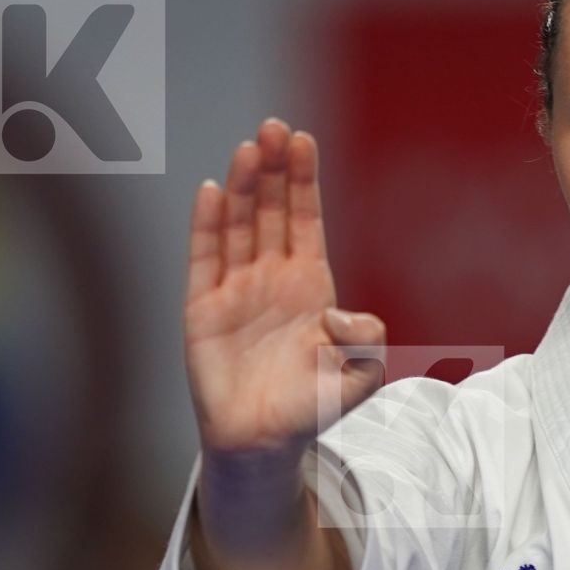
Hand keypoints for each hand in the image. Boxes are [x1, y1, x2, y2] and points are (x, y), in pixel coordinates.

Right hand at [184, 118, 386, 462]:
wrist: (265, 443)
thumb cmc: (313, 408)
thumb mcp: (362, 375)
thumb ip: (367, 342)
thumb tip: (338, 314)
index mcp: (310, 285)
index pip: (305, 219)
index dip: (303, 181)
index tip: (304, 140)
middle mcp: (271, 278)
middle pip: (271, 211)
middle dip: (274, 169)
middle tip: (275, 127)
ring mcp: (235, 289)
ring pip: (238, 225)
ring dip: (243, 187)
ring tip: (249, 149)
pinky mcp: (202, 308)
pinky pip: (203, 258)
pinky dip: (207, 225)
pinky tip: (213, 190)